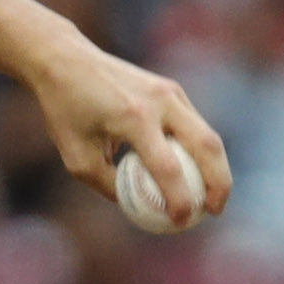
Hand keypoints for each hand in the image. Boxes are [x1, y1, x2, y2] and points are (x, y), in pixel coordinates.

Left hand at [25, 26, 233, 227]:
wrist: (66, 61)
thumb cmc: (65, 112)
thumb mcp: (77, 157)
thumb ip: (109, 184)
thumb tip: (139, 207)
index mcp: (134, 117)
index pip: (168, 167)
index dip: (180, 199)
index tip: (181, 223)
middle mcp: (160, 101)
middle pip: (206, 146)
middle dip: (218, 184)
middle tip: (213, 213)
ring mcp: (170, 91)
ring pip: (207, 134)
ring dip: (215, 168)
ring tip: (211, 198)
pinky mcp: (172, 89)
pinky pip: (194, 125)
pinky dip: (200, 151)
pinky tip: (197, 174)